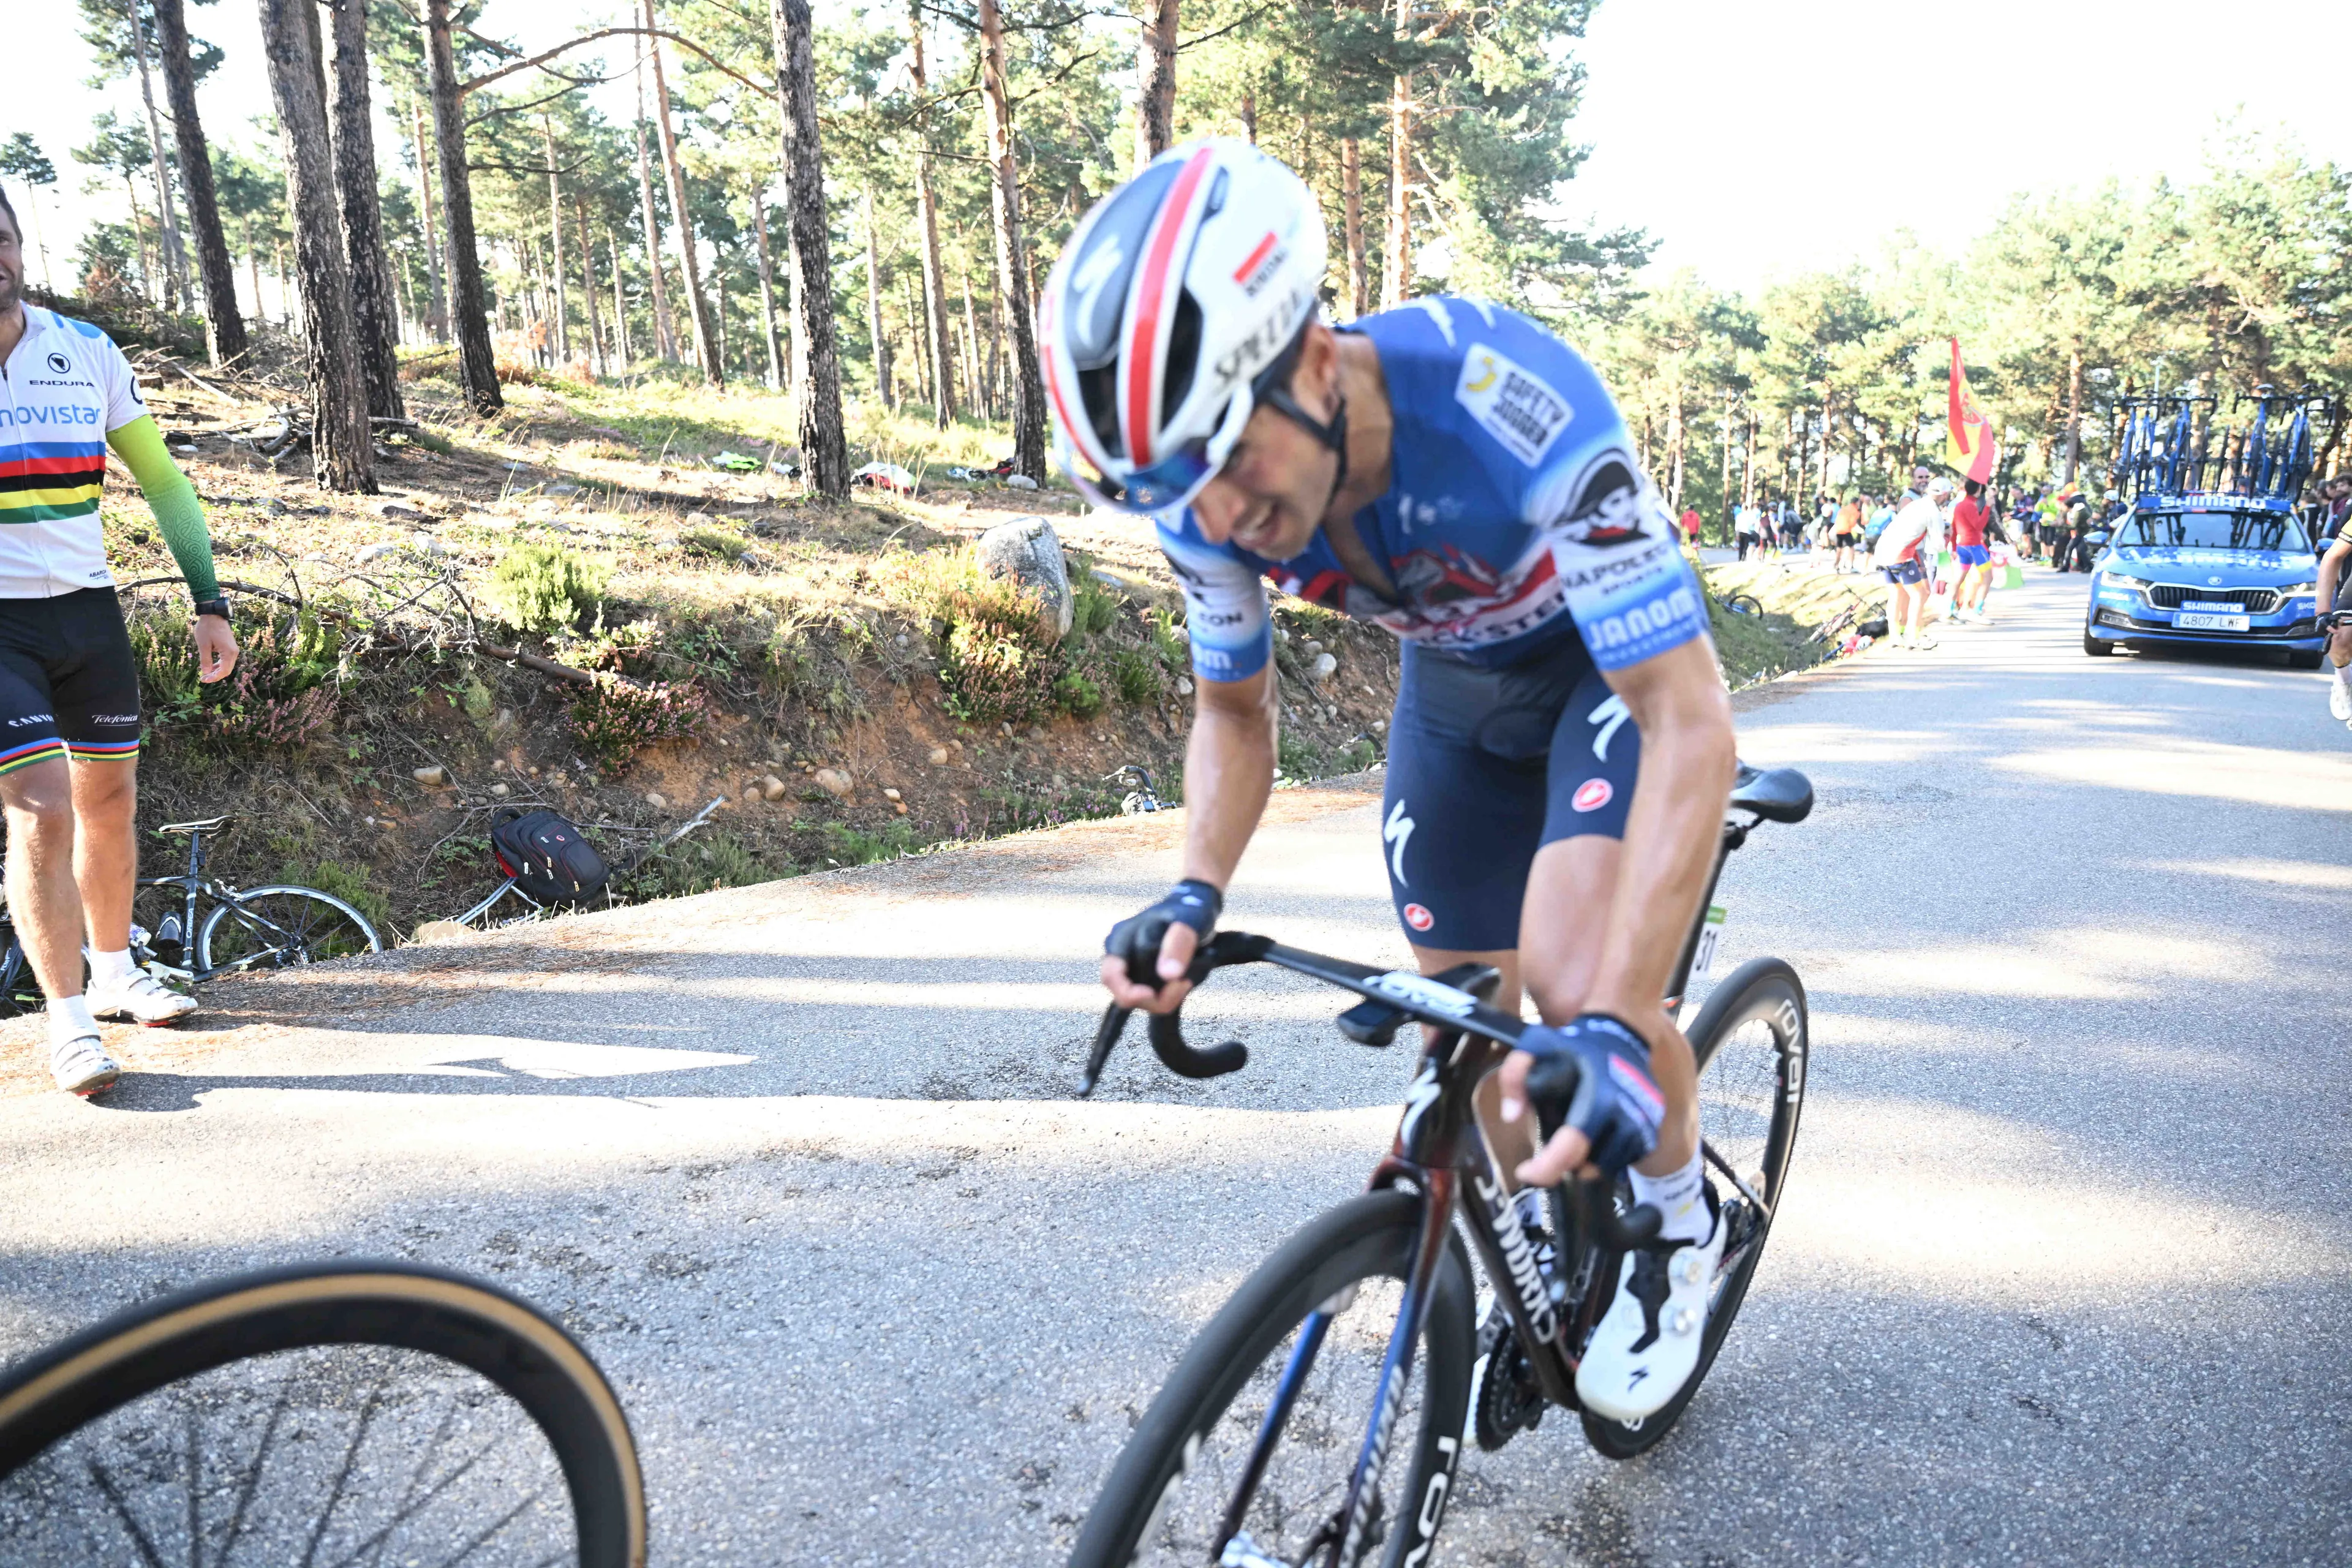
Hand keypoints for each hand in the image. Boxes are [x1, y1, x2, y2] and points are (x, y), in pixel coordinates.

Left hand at [192, 614, 238, 683]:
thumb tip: (206, 673)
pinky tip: (210, 665)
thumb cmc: (207, 628)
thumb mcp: (203, 645)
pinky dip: (219, 664)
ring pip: (226, 665)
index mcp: (229, 652)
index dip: (214, 678)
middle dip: (215, 675)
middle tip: (203, 678)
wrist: (213, 614)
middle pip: (227, 670)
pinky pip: (226, 659)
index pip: (224, 671)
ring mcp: (233, 649)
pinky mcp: (230, 646)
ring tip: (205, 672)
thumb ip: (205, 660)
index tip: (203, 679)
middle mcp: (234, 652)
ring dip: (217, 670)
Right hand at [1098, 920, 1195, 1014]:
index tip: (1153, 994)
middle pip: (1123, 995)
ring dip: (1164, 998)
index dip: (1129, 992)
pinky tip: (1182, 983)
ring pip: (1139, 1000)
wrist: (1194, 911)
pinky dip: (1166, 995)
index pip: (1111, 975)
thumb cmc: (1188, 911)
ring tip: (1186, 980)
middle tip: (1183, 985)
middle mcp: (1120, 955)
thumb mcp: (1188, 923)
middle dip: (1154, 999)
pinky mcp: (1143, 976)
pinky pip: (1151, 997)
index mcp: (1121, 938)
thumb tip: (1167, 975)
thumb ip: (1177, 945)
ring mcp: (1131, 967)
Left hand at [1496, 1013, 1666, 1187]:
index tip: (1523, 1172)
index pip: (1571, 1146)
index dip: (1545, 1169)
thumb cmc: (1575, 1044)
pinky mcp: (1652, 1128)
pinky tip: (1597, 1136)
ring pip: (1610, 1165)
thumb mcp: (1535, 1046)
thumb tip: (1511, 1116)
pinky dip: (1609, 1155)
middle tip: (1551, 1153)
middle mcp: (1624, 1114)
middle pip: (1590, 1165)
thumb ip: (1515, 1075)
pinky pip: (1628, 1157)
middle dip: (1566, 1165)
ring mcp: (1643, 1123)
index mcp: (1596, 1097)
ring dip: (1589, 1163)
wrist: (1623, 1032)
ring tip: (1574, 1143)